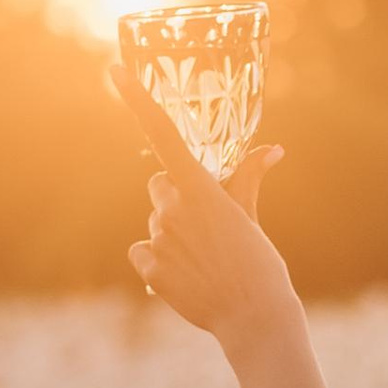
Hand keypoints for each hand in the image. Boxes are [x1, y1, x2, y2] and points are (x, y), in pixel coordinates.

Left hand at [114, 66, 295, 347]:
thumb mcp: (252, 216)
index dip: (137, 99)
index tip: (114, 69)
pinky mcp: (148, 268)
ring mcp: (159, 238)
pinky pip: (143, 252)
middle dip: (176, 198)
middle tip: (208, 225)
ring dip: (173, 233)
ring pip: (155, 222)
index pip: (163, 133)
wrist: (255, 319)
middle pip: (160, 187)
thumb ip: (249, 179)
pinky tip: (186, 276)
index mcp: (201, 188)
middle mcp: (173, 207)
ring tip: (205, 259)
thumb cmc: (260, 264)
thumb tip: (273, 150)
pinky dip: (159, 261)